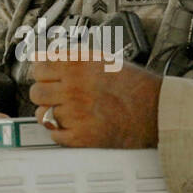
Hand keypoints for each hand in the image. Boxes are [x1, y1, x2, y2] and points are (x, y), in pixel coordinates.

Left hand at [28, 58, 161, 147]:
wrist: (156, 111)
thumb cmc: (135, 86)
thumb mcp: (103, 59)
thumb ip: (73, 56)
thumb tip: (46, 55)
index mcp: (78, 65)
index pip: (38, 67)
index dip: (42, 72)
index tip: (46, 77)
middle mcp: (73, 88)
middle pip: (36, 92)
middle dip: (45, 94)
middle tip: (59, 96)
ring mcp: (76, 114)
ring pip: (43, 115)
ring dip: (53, 113)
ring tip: (71, 111)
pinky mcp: (81, 136)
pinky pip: (55, 135)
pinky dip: (62, 132)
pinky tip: (77, 125)